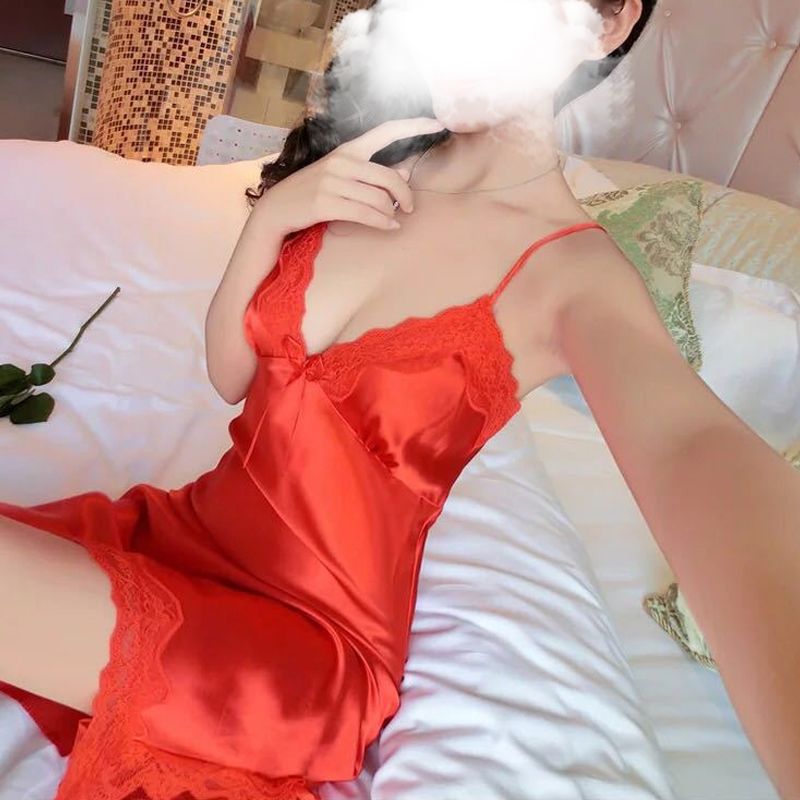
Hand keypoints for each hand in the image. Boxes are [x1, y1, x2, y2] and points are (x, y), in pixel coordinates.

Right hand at [256, 117, 444, 236]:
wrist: (278, 208)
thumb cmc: (314, 191)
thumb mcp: (342, 176)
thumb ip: (373, 174)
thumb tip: (407, 172)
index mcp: (348, 150)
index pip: (386, 131)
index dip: (413, 126)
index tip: (437, 123)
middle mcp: (342, 162)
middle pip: (389, 177)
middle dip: (405, 194)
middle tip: (409, 207)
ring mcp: (332, 182)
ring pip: (379, 199)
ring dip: (391, 213)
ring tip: (393, 219)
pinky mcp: (326, 203)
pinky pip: (366, 214)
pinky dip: (383, 223)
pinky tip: (389, 227)